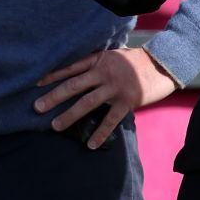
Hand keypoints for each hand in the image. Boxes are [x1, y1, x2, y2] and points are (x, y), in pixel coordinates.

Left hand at [33, 47, 177, 148]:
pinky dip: (99, 133)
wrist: (163, 63)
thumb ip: (98, 62)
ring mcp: (115, 87)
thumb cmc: (137, 60)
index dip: (53, 75)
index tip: (36, 83)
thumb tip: (79, 71)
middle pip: (74, 85)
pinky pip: (110, 120)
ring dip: (69, 115)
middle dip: (54, 96)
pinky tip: (90, 144)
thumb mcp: (115, 55)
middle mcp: (104, 71)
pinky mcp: (127, 101)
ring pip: (87, 102)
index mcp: (99, 59)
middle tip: (37, 107)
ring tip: (55, 126)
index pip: (71, 67)